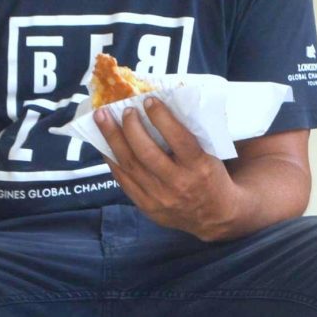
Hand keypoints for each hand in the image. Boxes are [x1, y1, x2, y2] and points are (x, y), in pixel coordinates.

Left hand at [96, 98, 240, 240]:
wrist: (214, 215)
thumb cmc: (210, 176)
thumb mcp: (211, 155)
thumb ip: (190, 136)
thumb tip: (159, 107)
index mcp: (199, 166)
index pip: (179, 138)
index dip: (161, 117)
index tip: (149, 101)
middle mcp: (179, 183)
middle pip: (146, 153)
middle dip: (130, 127)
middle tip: (124, 109)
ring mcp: (160, 197)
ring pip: (130, 165)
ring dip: (113, 139)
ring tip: (102, 119)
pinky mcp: (147, 206)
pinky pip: (123, 180)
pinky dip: (111, 159)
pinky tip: (105, 144)